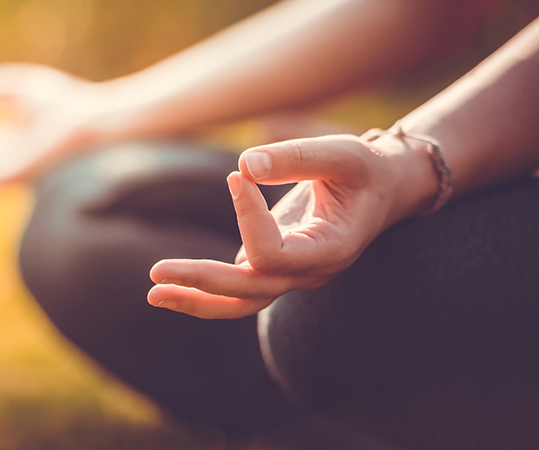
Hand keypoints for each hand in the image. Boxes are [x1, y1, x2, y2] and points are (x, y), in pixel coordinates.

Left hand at [147, 134, 435, 318]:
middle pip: (249, 292)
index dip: (247, 218)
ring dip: (196, 299)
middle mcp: (309, 273)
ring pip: (241, 301)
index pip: (273, 254)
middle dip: (201, 282)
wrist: (384, 189)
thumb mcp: (342, 154)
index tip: (238, 175)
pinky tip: (172, 283)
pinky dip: (206, 288)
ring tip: (154, 294)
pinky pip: (239, 287)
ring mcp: (292, 275)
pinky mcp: (276, 267)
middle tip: (155, 273)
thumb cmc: (365, 169)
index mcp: (330, 251)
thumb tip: (243, 164)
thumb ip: (297, 157)